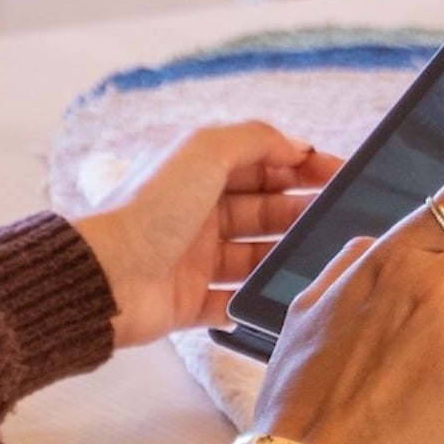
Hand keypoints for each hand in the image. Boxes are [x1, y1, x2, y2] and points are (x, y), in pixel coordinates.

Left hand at [71, 123, 340, 348]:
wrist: (105, 276)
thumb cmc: (149, 208)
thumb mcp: (204, 152)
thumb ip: (254, 140)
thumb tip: (295, 145)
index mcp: (197, 173)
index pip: (259, 164)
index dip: (298, 166)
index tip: (338, 174)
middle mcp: (196, 214)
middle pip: (262, 209)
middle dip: (300, 210)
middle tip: (338, 216)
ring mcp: (193, 259)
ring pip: (254, 256)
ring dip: (286, 255)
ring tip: (321, 255)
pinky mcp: (189, 302)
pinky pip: (232, 302)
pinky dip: (256, 301)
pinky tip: (285, 294)